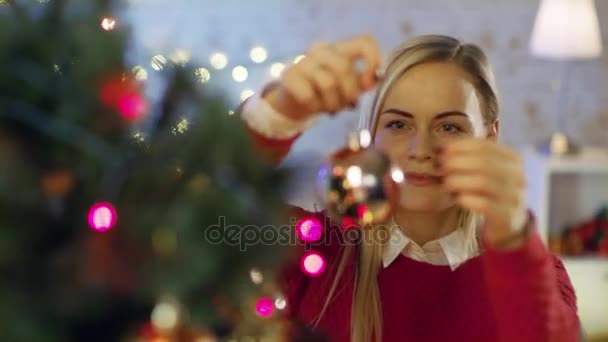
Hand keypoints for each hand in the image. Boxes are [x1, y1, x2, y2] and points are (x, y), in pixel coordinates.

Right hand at [264, 35, 381, 120]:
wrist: (294, 102)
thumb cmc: (326, 92)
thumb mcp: (347, 88)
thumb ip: (363, 83)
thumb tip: (374, 81)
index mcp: (340, 49)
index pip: (364, 42)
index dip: (373, 61)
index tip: (370, 84)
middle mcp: (321, 50)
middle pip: (344, 67)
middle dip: (350, 93)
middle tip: (347, 106)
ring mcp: (303, 61)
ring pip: (327, 83)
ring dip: (333, 103)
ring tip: (331, 109)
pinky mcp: (289, 76)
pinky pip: (308, 95)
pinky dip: (314, 106)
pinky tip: (313, 107)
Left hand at [439, 138, 528, 248]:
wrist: (508, 222)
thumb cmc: (490, 191)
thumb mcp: (485, 170)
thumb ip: (468, 156)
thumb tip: (440, 144)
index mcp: (513, 159)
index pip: (484, 146)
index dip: (460, 146)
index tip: (442, 150)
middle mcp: (518, 176)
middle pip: (483, 162)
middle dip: (457, 162)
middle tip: (442, 167)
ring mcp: (514, 196)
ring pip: (483, 182)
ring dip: (458, 180)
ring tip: (447, 183)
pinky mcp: (507, 215)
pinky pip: (484, 204)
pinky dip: (466, 199)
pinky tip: (458, 198)